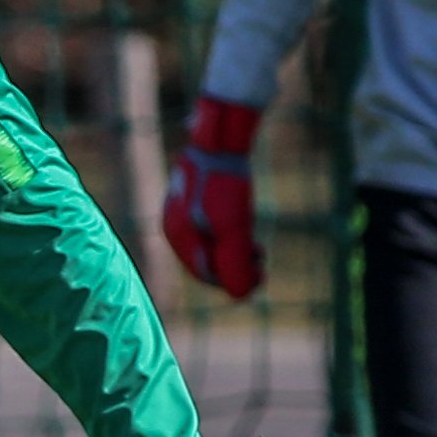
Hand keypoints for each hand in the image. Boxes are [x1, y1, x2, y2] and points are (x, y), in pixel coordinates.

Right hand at [160, 95, 265, 300]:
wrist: (220, 138)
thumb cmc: (225, 184)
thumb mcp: (234, 228)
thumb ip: (235, 263)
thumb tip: (241, 297)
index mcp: (177, 235)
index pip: (204, 272)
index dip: (234, 281)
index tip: (261, 278)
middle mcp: (174, 225)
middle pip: (206, 259)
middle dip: (235, 265)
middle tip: (262, 265)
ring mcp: (182, 209)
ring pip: (209, 242)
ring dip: (234, 251)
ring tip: (258, 250)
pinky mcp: (194, 196)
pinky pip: (210, 226)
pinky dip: (230, 233)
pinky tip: (246, 230)